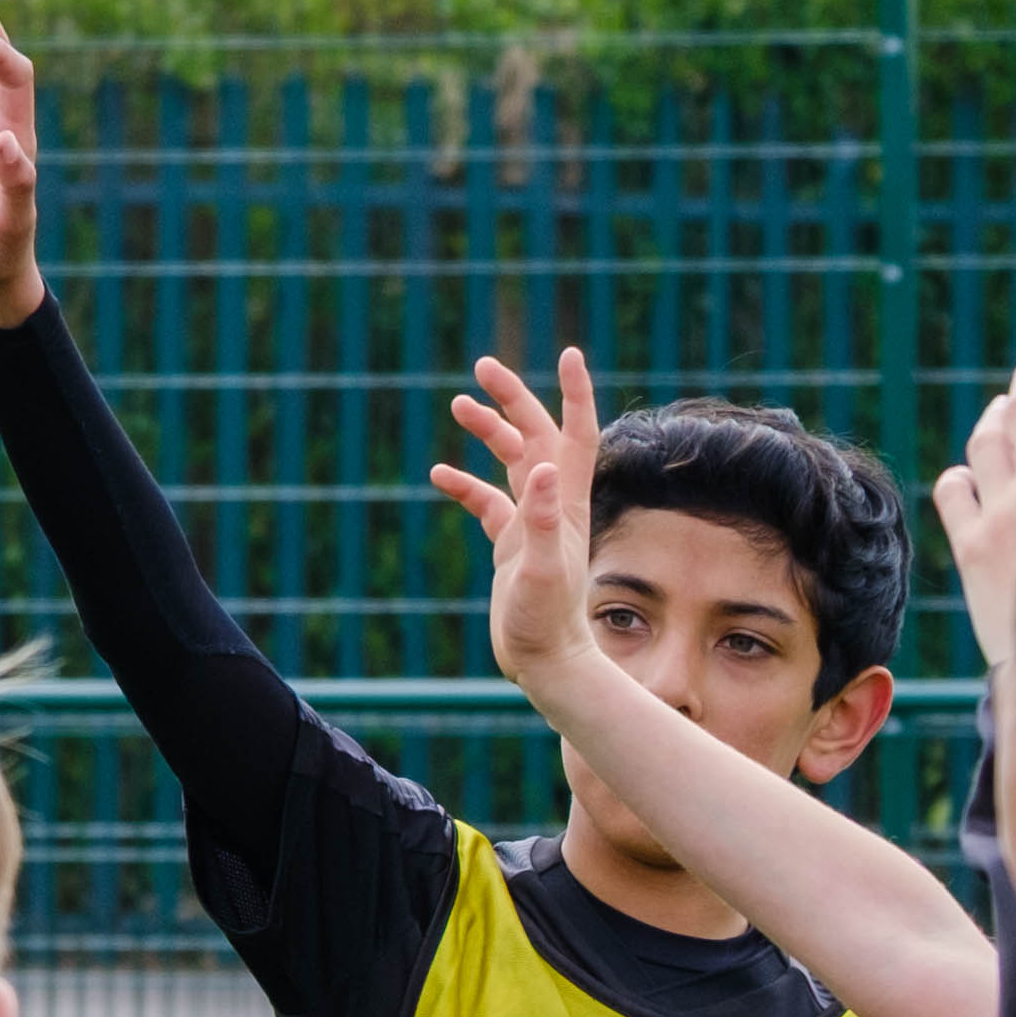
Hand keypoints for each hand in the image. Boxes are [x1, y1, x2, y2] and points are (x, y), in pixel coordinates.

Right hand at [427, 345, 611, 703]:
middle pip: (536, 436)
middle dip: (512, 399)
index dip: (573, 393)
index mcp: (567, 504)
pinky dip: (466, 485)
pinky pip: (487, 503)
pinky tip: (439, 475)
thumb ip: (544, 521)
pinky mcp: (511, 545)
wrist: (545, 663)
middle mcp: (553, 506)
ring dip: (489, 432)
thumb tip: (545, 469)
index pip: (575, 435)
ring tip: (459, 405)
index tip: (568, 354)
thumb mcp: (542, 571)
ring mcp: (531, 523)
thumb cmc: (546, 622)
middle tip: (483, 366)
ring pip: (511, 462)